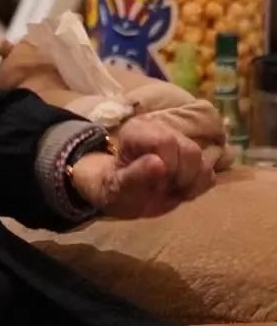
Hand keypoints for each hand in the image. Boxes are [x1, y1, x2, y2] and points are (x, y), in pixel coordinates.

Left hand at [69, 115, 216, 218]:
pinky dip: (198, 187)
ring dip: (190, 183)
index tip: (155, 184)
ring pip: (202, 159)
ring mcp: (179, 141)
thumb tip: (159, 163)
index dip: (167, 167)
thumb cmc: (117, 190)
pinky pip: (208, 172)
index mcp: (138, 130)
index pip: (167, 141)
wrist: (125, 196)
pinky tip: (181, 190)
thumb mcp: (118, 188)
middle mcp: (161, 128)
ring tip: (171, 189)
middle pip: (190, 150)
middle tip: (163, 189)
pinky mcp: (192, 158)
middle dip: (180, 177)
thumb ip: (136, 175)